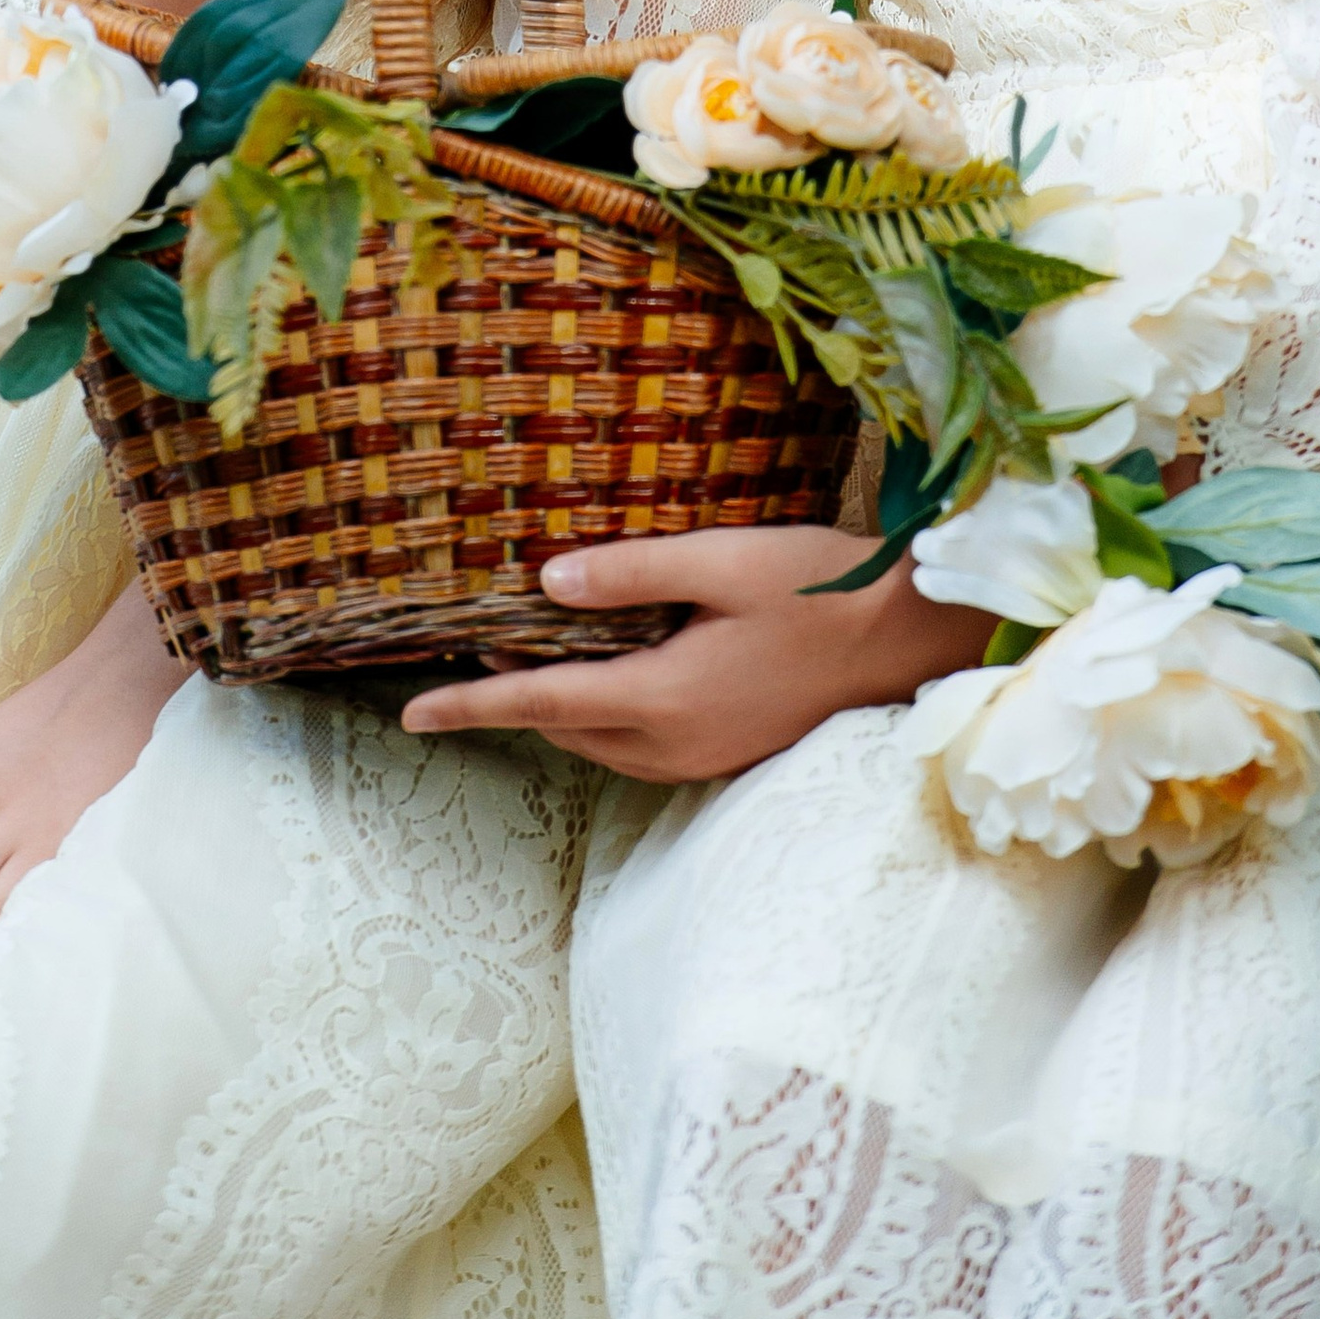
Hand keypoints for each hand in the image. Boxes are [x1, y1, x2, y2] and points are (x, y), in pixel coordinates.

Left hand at [398, 527, 989, 780]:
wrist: (907, 640)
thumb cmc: (818, 588)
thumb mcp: (722, 563)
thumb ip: (632, 576)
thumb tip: (547, 585)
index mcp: (662, 698)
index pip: (541, 703)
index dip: (472, 707)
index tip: (412, 716)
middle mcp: (675, 742)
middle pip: (565, 729)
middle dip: (512, 703)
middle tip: (477, 657)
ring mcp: (705, 755)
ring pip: (603, 745)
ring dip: (562, 711)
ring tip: (534, 662)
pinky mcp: (731, 750)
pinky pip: (642, 748)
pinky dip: (607, 718)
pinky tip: (616, 677)